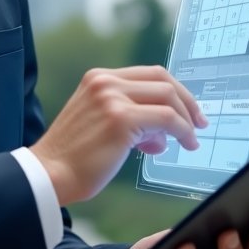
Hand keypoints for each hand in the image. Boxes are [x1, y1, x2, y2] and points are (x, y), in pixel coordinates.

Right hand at [29, 66, 207, 205]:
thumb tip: (162, 131)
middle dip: (187, 101)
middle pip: (162, 79)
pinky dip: (182, 131)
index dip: (174, 90)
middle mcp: (105, 82)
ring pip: (168, 97)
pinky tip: (185, 144)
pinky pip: (166, 120)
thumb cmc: (73, 157)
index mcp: (98, 78)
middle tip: (199, 122)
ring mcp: (113, 98)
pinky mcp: (121, 119)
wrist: (49, 175)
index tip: (188, 109)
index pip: (149, 73)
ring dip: (186, 119)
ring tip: (189, 140)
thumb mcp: (98, 122)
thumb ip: (128, 116)